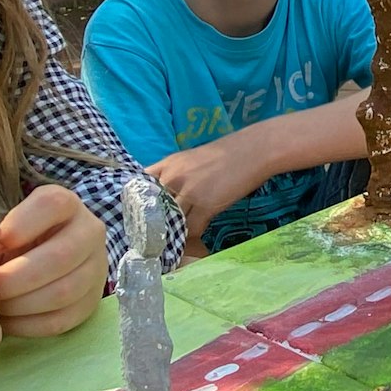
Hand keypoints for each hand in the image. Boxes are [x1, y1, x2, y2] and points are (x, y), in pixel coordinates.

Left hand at [0, 185, 108, 337]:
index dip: (22, 224)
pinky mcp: (90, 303)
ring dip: (21, 304)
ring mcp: (96, 268)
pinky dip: (28, 325)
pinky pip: (63, 320)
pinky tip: (7, 321)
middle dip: (15, 278)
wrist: (27, 266)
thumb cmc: (1, 245)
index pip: (52, 204)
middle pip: (61, 255)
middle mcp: (89, 231)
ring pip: (64, 291)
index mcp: (64, 204)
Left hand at [148, 139, 267, 245]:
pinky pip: (192, 229)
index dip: (138, 204)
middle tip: (156, 235)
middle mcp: (173, 178)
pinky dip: (192, 236)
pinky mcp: (206, 205)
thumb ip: (174, 175)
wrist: (253, 150)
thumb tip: (164, 197)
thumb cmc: (225, 153)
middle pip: (154, 209)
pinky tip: (196, 235)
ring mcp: (189, 192)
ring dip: (174, 232)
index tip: (140, 216)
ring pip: (172, 221)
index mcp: (167, 165)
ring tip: (176, 240)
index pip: (139, 187)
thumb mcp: (190, 159)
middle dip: (155, 223)